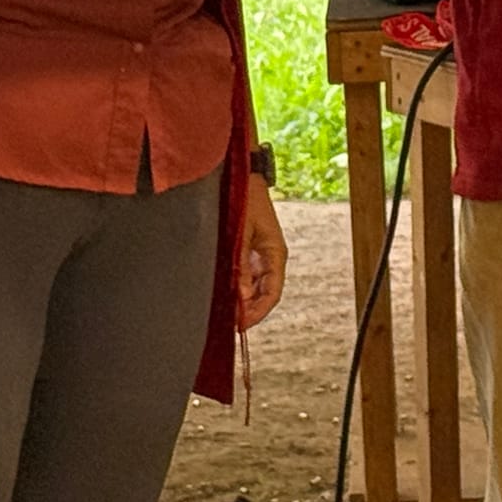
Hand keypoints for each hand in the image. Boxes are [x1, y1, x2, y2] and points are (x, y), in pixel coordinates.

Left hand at [239, 175, 288, 328]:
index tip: (241, 326)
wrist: (242, 175)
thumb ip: (241, 265)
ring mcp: (261, 254)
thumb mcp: (241, 233)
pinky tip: (226, 292)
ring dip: (243, 300)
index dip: (257, 312)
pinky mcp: (250, 249)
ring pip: (255, 286)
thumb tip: (240, 296)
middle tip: (230, 324)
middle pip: (264, 294)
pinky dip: (238, 286)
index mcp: (275, 254)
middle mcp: (271, 257)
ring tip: (226, 312)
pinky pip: (247, 275)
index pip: (272, 293)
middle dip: (250, 310)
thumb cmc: (245, 200)